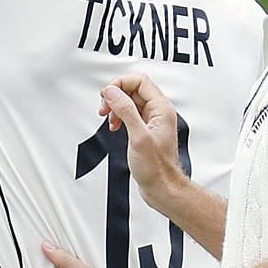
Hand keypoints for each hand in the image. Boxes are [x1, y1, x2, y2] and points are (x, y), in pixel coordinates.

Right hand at [100, 74, 188, 211]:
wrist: (162, 187)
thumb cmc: (156, 168)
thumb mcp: (138, 137)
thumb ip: (126, 111)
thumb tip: (112, 92)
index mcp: (161, 109)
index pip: (139, 81)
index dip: (120, 84)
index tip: (107, 95)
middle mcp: (158, 112)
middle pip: (133, 88)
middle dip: (115, 95)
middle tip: (105, 108)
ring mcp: (151, 120)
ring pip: (130, 100)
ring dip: (115, 105)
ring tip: (108, 117)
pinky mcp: (145, 129)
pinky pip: (129, 112)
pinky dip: (118, 116)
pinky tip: (114, 126)